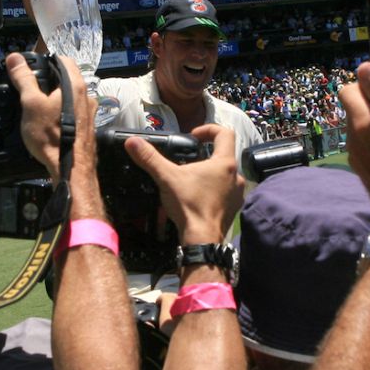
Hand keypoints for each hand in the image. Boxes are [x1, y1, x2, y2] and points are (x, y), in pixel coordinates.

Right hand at [6, 54, 94, 182]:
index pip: (63, 59)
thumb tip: (15, 58)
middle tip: (31, 88)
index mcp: (75, 85)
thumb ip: (23, 78)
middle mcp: (87, 96)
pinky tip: (49, 122)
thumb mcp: (30, 103)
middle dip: (49, 80)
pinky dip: (61, 111)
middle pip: (67, 78)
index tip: (32, 68)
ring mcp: (89, 112)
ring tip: (37, 106)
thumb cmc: (52, 137)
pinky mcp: (87, 127)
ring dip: (55, 97)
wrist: (70, 169)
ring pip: (71, 96)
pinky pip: (73, 111)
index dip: (46, 60)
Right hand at [125, 124, 244, 245]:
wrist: (202, 240)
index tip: (193, 136)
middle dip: (205, 155)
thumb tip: (132, 142)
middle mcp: (236, 176)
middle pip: (223, 155)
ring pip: (225, 175)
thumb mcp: (166, 178)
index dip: (208, 129)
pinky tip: (197, 197)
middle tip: (187, 161)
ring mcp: (237, 193)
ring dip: (210, 173)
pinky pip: (225, 192)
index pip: (225, 133)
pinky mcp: (233, 208)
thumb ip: (150, 158)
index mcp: (225, 163)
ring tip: (190, 180)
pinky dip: (213, 191)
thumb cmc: (189, 205)